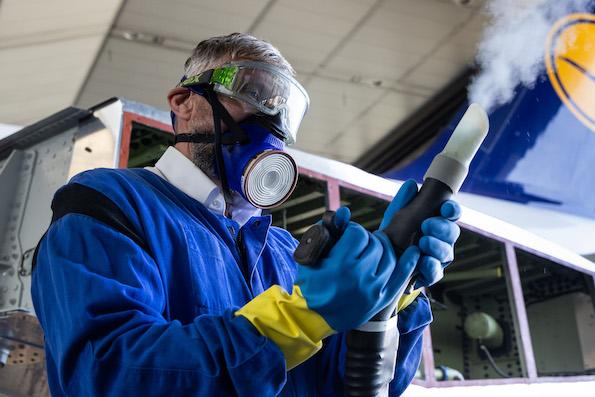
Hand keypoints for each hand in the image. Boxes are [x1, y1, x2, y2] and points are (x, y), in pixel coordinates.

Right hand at [295, 208, 419, 331]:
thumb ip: (327, 230)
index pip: (358, 234)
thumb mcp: (311, 255)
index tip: (345, 236)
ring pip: (390, 256)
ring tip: (374, 248)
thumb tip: (345, 212)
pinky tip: (414, 251)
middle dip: (367, 239)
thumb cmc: (310, 282)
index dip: (351, 230)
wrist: (314, 317)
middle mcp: (360, 277)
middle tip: (358, 245)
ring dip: (383, 247)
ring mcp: (373, 290)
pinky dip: (410, 261)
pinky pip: (401, 276)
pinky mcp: (381, 299)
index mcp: (340, 265)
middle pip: (375, 243)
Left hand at [379, 179, 461, 288]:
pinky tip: (423, 261)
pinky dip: (431, 267)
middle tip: (427, 225)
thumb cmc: (391, 236)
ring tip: (423, 242)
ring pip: (447, 253)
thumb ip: (404, 201)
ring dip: (437, 246)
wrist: (377, 262)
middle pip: (453, 232)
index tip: (445, 207)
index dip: (452, 209)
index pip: (451, 213)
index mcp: (436, 221)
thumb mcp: (394, 217)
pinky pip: (436, 272)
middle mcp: (441, 239)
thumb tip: (412, 183)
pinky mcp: (430, 274)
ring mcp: (437, 258)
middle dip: (442, 228)